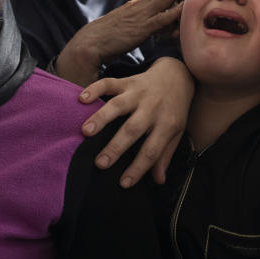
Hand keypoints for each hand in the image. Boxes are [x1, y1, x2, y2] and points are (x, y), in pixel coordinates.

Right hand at [55, 0, 197, 85]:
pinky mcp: (142, 28)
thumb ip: (153, 25)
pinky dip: (174, 11)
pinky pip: (162, 18)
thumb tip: (170, 27)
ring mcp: (143, 14)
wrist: (91, 42)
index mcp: (141, 3)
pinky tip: (186, 5)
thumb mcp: (135, 27)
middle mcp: (143, 5)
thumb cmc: (111, 36)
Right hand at [79, 56, 195, 186]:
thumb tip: (159, 181)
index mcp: (167, 124)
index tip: (124, 183)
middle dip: (116, 147)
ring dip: (101, 118)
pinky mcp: (128, 81)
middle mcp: (152, 109)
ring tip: (85, 132)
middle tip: (100, 163)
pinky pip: (109, 83)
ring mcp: (139, 94)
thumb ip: (165, 155)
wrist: (177, 75)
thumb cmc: (174, 109)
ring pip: (118, 105)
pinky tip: (82, 99)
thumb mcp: (176, 132)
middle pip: (133, 129)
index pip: (152, 150)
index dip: (139, 168)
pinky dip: (95, 89)